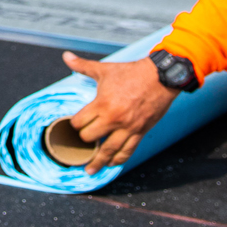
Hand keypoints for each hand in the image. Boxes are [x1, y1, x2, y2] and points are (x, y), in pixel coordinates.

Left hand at [61, 51, 180, 173]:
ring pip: (108, 151)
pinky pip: (127, 151)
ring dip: (98, 162)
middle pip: (90, 138)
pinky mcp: (140, 132)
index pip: (80, 123)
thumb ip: (83, 66)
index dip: (74, 124)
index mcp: (102, 104)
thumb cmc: (132, 72)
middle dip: (84, 139)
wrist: (160, 77)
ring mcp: (128, 128)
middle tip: (83, 140)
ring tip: (90, 170)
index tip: (75, 124)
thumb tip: (66, 56)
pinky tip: (111, 164)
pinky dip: (118, 160)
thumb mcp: (105, 69)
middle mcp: (114, 119)